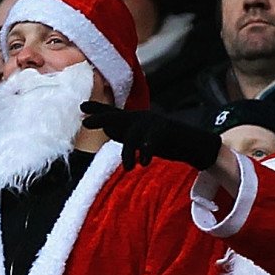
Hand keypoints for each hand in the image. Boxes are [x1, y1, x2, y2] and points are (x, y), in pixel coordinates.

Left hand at [80, 101, 222, 169]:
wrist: (193, 144)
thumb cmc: (166, 141)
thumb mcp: (142, 138)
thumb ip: (126, 134)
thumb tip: (107, 129)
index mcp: (136, 120)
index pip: (114, 113)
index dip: (98, 110)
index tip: (81, 107)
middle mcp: (142, 117)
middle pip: (117, 117)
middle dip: (101, 118)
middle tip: (86, 122)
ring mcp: (153, 122)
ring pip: (132, 135)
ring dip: (128, 153)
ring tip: (129, 167)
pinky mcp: (165, 129)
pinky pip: (150, 141)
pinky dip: (145, 152)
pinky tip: (143, 163)